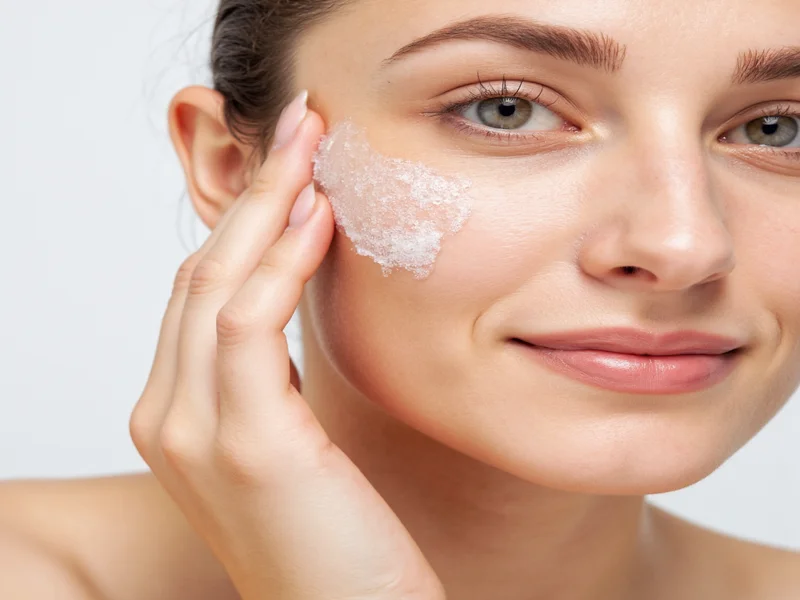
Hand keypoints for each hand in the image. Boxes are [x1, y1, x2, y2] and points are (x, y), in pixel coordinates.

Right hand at [129, 96, 445, 599]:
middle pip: (200, 271)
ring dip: (267, 205)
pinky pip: (249, 321)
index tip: (290, 167)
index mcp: (177, 415)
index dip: (243, 220)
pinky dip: (280, 260)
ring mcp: (193, 431)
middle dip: (252, 191)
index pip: (200, 291)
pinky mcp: (242, 442)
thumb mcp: (290, 441)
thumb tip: (287, 298)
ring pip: (216, 282)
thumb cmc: (335, 536)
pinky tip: (318, 215)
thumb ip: (268, 377)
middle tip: (300, 126)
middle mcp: (167, 418)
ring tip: (312, 145)